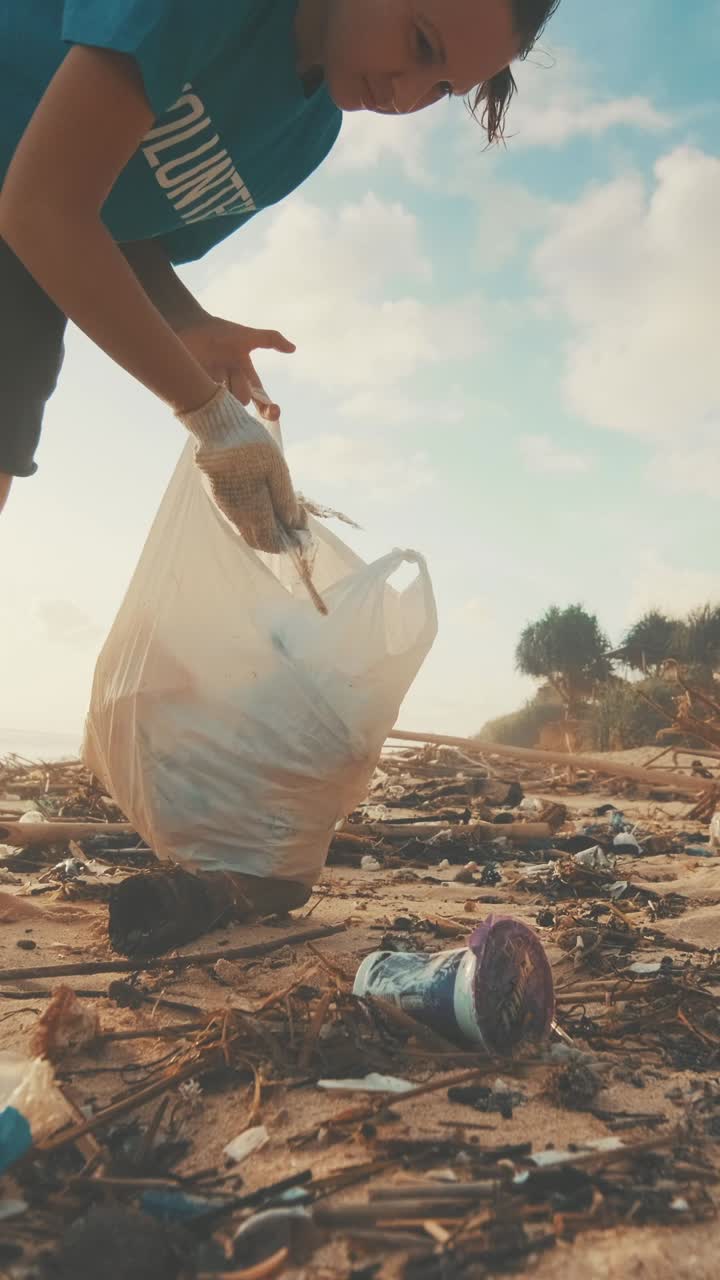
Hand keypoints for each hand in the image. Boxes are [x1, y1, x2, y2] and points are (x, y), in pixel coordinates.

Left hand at [176, 313, 293, 420]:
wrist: (190, 328)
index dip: (269, 409)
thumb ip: (271, 339)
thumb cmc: (220, 332)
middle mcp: (232, 387)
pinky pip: (207, 406)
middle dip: (239, 386)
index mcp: (245, 377)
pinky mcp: (197, 395)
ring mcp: (215, 392)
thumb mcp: (247, 336)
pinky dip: (207, 397)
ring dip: (222, 388)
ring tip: (212, 369)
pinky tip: (203, 381)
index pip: (261, 399)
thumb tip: (293, 348)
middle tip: (227, 367)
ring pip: (227, 404)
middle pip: (243, 401)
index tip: (275, 411)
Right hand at [178, 386, 304, 552]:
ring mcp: (224, 505)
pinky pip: (239, 516)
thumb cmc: (249, 443)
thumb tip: (293, 522)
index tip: (304, 529)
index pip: (271, 543)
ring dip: (267, 525)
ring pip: (248, 528)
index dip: (290, 543)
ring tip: (284, 508)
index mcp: (252, 510)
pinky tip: (266, 499)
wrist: (214, 425)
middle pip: (259, 540)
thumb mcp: (276, 467)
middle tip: (297, 521)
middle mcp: (235, 514)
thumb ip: (284, 498)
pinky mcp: (217, 494)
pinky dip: (255, 515)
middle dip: (280, 537)